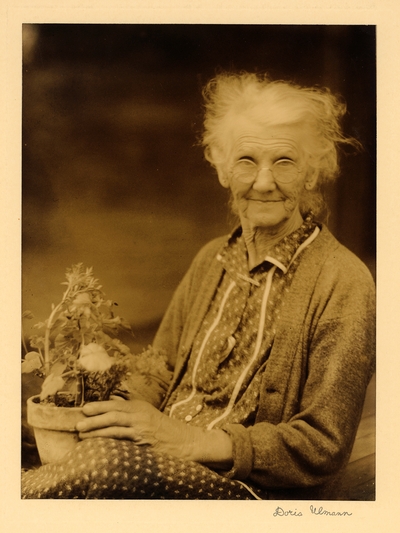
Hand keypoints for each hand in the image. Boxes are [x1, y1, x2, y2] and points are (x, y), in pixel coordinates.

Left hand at [76, 399, 232, 466]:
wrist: (186, 441)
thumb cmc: (165, 430)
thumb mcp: (148, 415)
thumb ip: (131, 411)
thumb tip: (112, 407)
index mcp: (140, 406)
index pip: (116, 404)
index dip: (99, 406)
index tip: (84, 409)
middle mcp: (140, 415)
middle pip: (113, 414)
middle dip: (94, 418)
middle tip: (78, 423)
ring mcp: (142, 429)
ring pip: (115, 428)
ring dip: (97, 431)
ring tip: (82, 436)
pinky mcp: (144, 442)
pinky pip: (124, 441)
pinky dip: (110, 442)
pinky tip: (99, 445)